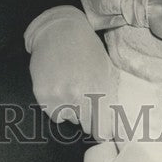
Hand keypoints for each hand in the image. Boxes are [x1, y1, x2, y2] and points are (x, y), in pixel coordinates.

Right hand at [27, 10, 117, 140]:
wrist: (59, 31)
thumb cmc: (87, 50)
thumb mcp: (107, 69)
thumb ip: (112, 97)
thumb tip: (118, 124)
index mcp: (100, 90)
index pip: (103, 131)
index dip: (102, 130)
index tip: (101, 127)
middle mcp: (80, 96)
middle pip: (86, 127)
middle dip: (87, 117)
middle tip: (84, 99)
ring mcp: (60, 96)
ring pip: (69, 119)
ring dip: (71, 110)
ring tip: (70, 87)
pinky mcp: (43, 95)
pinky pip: (53, 113)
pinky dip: (56, 105)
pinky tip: (58, 87)